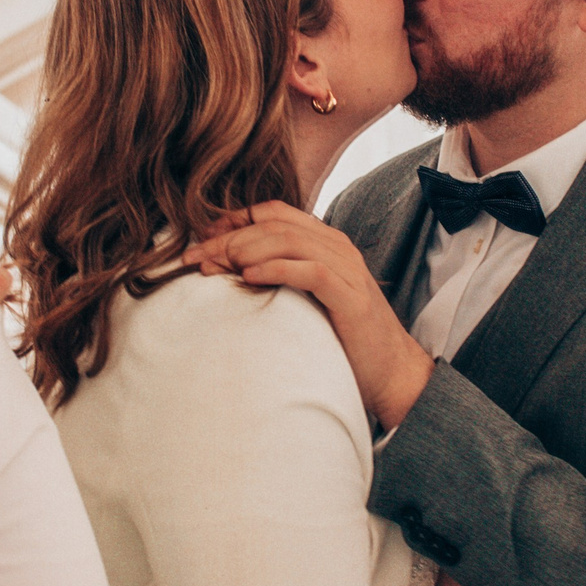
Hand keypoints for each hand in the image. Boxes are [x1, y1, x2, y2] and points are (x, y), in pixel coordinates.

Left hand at [186, 202, 436, 427]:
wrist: (391, 372)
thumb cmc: (343, 338)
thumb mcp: (307, 298)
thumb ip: (280, 277)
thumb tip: (229, 272)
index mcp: (325, 242)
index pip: (273, 213)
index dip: (233, 219)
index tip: (201, 238)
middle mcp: (337, 247)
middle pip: (274, 225)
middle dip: (228, 237)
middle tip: (195, 258)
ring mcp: (347, 270)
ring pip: (289, 240)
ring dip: (245, 249)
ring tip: (214, 266)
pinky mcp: (351, 297)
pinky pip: (312, 271)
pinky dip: (277, 268)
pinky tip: (249, 275)